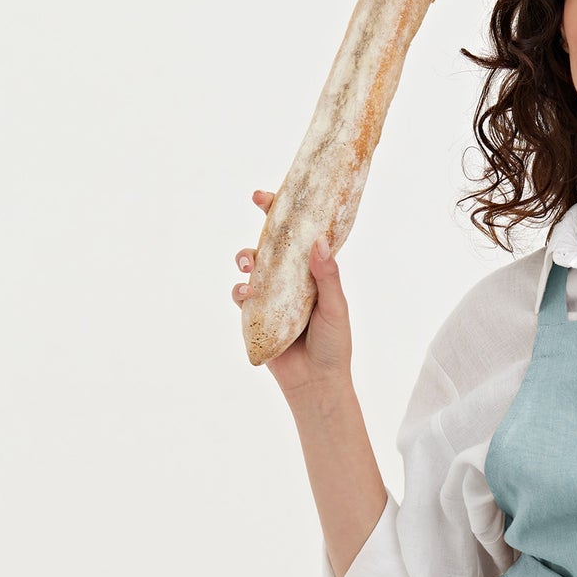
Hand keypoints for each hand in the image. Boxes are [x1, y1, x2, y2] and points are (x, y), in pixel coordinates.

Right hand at [232, 190, 352, 402]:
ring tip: (250, 263)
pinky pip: (241, 296)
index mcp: (313, 273)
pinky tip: (246, 293)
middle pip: (272, 243)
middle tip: (258, 204)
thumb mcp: (336, 308)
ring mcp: (272, 296)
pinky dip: (240, 290)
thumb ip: (327, 277)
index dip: (289, 213)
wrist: (317, 383)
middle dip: (263, 222)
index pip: (301, 237)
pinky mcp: (256, 315)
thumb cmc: (334, 345)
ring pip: (253, 265)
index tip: (277, 194)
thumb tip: (319, 241)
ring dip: (247, 256)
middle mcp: (291, 280)